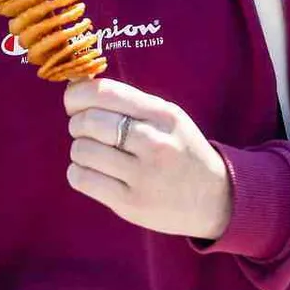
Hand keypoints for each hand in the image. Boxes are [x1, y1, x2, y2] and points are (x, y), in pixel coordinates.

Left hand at [64, 78, 232, 240]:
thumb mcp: (166, 117)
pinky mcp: (131, 204)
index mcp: (162, 115)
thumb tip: (75, 85)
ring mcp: (143, 176)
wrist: (216, 199)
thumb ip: (127, 101)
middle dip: (77, 124)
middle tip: (85, 131)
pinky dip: (78, 172)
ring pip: (82, 150)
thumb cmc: (181, 151)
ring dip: (79, 150)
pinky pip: (82, 179)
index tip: (74, 102)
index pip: (106, 92)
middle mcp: (154, 143)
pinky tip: (92, 172)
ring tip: (93, 154)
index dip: (78, 95)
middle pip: (89, 122)